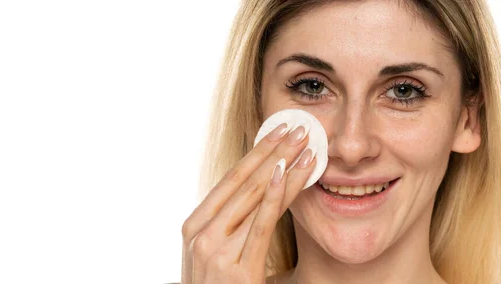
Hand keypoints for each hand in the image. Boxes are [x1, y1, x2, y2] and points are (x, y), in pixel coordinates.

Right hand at [181, 123, 315, 283]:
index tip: (277, 131)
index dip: (256, 153)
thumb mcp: (217, 252)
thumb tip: (263, 191)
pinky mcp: (236, 268)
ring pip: (254, 196)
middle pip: (243, 182)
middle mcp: (200, 233)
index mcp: (194, 225)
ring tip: (305, 144)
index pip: (230, 180)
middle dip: (273, 151)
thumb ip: (233, 224)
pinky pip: (259, 223)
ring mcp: (214, 250)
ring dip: (282, 166)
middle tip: (298, 128)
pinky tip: (290, 173)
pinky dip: (275, 195)